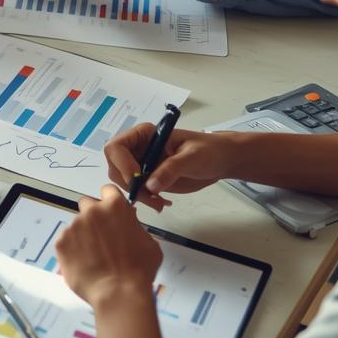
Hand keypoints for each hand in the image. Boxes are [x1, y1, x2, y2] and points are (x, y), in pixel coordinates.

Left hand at [55, 186, 162, 308]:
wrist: (118, 292)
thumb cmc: (139, 269)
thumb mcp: (148, 242)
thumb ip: (134, 225)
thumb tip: (126, 222)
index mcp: (115, 206)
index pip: (107, 190)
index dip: (109, 201)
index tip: (110, 212)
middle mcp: (92, 211)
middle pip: (87, 204)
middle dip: (93, 215)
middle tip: (100, 236)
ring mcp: (74, 226)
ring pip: (76, 225)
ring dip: (83, 236)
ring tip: (94, 257)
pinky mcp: (61, 242)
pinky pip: (66, 241)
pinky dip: (72, 250)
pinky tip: (84, 263)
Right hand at [103, 125, 237, 210]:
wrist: (222, 161)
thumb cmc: (210, 150)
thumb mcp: (193, 156)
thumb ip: (172, 168)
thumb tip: (150, 185)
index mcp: (144, 135)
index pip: (116, 147)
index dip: (121, 164)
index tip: (137, 180)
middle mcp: (138, 149)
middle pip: (115, 167)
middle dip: (130, 184)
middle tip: (151, 197)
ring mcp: (142, 165)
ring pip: (123, 182)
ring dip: (138, 195)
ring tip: (159, 202)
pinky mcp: (148, 180)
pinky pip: (136, 191)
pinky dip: (144, 200)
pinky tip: (162, 203)